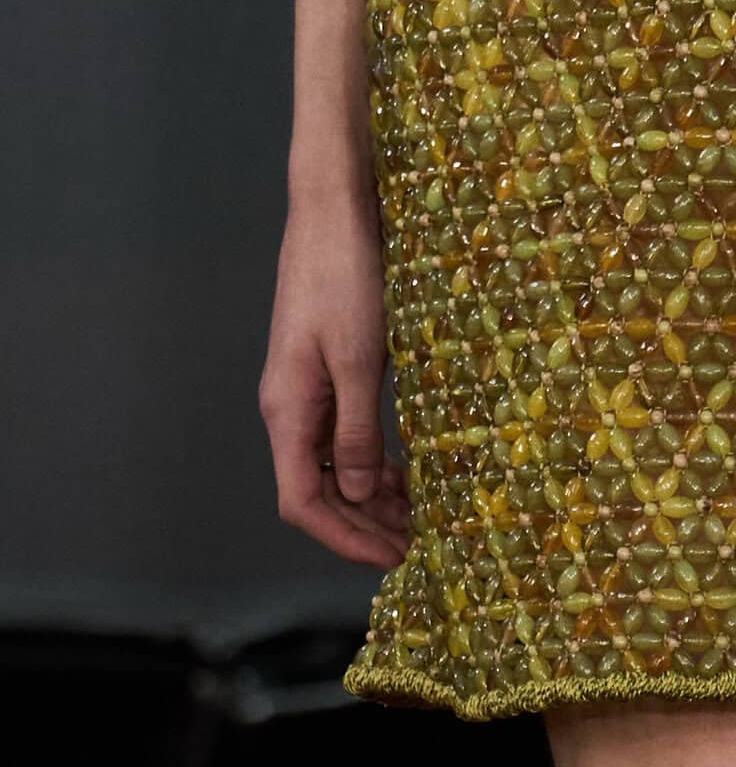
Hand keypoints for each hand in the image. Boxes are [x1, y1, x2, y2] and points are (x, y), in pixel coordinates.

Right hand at [260, 186, 409, 567]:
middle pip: (318, 489)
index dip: (344, 538)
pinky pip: (344, 430)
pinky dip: (372, 457)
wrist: (334, 207)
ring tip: (417, 517)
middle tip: (415, 547)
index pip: (302, 501)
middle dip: (362, 525)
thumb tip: (362, 495)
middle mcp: (289, 406)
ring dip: (370, 495)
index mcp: (287, 410)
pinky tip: (405, 468)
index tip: (391, 559)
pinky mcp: (326, 365)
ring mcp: (306, 386)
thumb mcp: (361, 357)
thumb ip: (359, 429)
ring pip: (333, 462)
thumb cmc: (346, 276)